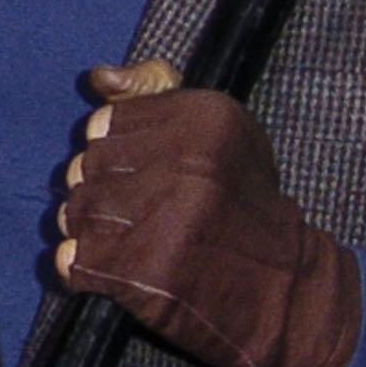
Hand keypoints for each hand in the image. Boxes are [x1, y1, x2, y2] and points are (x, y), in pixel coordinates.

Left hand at [52, 60, 359, 366]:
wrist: (288, 290)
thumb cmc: (243, 206)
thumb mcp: (218, 132)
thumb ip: (153, 94)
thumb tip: (97, 77)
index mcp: (205, 118)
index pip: (102, 125)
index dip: (111, 155)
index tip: (138, 176)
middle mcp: (188, 165)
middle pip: (84, 168)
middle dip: (96, 194)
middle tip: (131, 216)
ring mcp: (169, 221)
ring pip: (77, 213)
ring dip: (89, 232)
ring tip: (125, 243)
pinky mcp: (150, 275)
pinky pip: (77, 261)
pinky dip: (82, 269)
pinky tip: (110, 271)